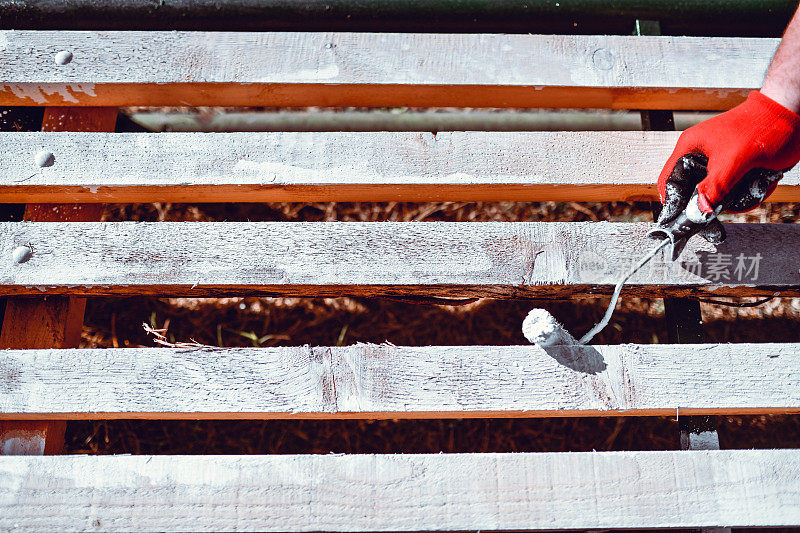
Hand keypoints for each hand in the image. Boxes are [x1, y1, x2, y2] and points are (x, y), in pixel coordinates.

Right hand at [657, 91, 799, 240]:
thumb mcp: (733, 160)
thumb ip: (715, 187)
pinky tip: (763, 184)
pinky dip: (749, 193)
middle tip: (723, 210)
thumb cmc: (761, 126)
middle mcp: (701, 157)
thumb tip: (700, 210)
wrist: (791, 115)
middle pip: (693, 192)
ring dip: (736, 199)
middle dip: (712, 203)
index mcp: (690, 148)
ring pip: (717, 195)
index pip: (669, 179)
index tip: (680, 219)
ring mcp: (719, 164)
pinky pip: (735, 192)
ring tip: (754, 189)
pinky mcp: (736, 170)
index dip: (672, 201)